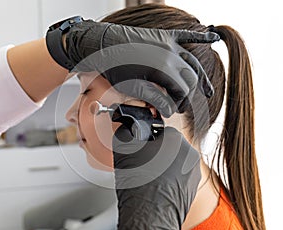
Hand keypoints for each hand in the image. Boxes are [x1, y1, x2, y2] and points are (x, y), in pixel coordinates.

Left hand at [65, 19, 219, 115]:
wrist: (100, 43)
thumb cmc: (113, 66)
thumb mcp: (132, 88)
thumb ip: (155, 99)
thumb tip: (170, 110)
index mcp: (163, 68)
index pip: (182, 90)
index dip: (181, 103)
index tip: (176, 111)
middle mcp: (170, 53)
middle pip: (190, 78)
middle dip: (189, 95)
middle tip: (184, 106)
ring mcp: (168, 42)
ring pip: (192, 61)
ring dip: (200, 77)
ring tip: (208, 91)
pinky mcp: (163, 35)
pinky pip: (186, 34)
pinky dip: (200, 35)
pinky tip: (213, 35)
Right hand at [112, 125, 200, 229]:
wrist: (149, 216)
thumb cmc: (139, 183)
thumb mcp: (123, 147)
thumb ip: (126, 130)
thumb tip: (128, 127)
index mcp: (176, 139)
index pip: (160, 131)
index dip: (147, 140)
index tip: (140, 149)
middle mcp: (190, 154)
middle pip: (168, 146)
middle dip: (156, 153)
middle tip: (142, 164)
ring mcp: (193, 173)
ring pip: (173, 162)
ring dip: (162, 166)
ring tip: (149, 177)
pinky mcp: (192, 188)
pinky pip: (178, 177)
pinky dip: (168, 179)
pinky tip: (156, 187)